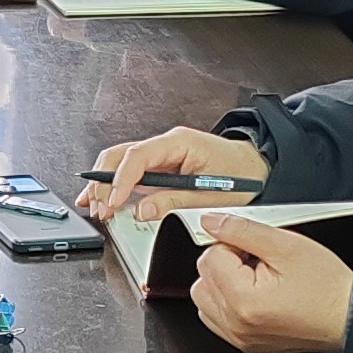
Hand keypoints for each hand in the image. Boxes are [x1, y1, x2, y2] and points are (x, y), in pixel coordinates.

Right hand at [80, 126, 268, 222]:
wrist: (257, 168)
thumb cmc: (241, 175)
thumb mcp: (212, 195)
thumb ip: (175, 201)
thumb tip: (143, 210)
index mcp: (179, 142)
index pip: (138, 156)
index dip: (121, 180)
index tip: (114, 202)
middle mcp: (166, 145)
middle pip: (120, 155)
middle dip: (104, 182)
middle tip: (101, 208)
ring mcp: (160, 155)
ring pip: (119, 161)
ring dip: (104, 183)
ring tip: (95, 205)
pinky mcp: (159, 167)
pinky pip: (129, 171)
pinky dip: (113, 185)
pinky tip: (102, 198)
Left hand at [187, 213, 352, 352]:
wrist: (349, 318)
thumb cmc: (326, 287)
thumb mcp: (286, 246)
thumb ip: (241, 230)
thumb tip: (210, 222)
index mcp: (242, 301)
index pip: (209, 257)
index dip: (233, 244)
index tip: (256, 249)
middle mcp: (235, 324)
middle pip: (202, 278)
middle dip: (226, 262)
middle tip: (258, 261)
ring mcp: (238, 337)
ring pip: (205, 298)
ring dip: (223, 282)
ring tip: (256, 277)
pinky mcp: (244, 343)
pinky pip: (216, 317)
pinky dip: (227, 301)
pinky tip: (253, 293)